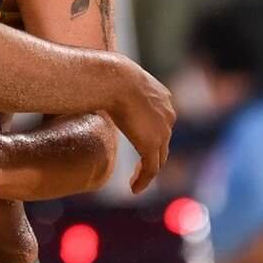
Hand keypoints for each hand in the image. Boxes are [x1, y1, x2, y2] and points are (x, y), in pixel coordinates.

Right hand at [109, 61, 175, 194]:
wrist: (116, 79)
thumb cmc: (109, 73)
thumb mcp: (115, 78)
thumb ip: (113, 84)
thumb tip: (95, 79)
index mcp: (161, 97)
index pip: (161, 121)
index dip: (151, 134)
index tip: (138, 141)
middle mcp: (168, 114)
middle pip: (163, 142)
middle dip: (153, 156)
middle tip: (140, 169)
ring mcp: (162, 131)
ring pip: (159, 158)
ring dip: (148, 171)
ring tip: (136, 182)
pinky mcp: (152, 145)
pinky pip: (151, 169)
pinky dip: (143, 180)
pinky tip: (133, 189)